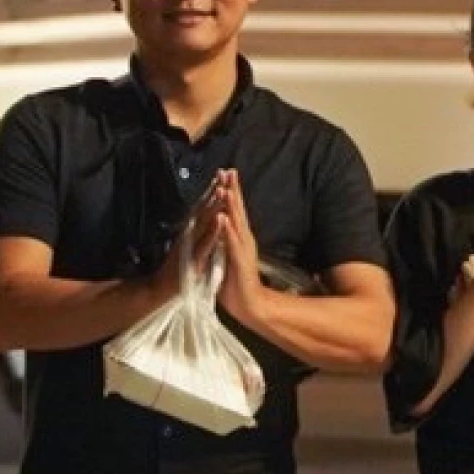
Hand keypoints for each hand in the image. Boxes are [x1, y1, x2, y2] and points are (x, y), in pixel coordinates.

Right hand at [155, 179, 225, 302]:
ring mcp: (190, 245)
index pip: (203, 208)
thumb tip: (200, 218)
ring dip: (214, 205)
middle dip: (215, 191)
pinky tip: (222, 218)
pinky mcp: (193, 258)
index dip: (213, 191)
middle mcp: (189, 234)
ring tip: (224, 189)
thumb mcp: (186, 247)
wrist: (159, 290)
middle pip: (204, 208)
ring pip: (205, 222)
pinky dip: (214, 230)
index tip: (223, 175)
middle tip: (224, 172)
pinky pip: (206, 242)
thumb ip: (193, 233)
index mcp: (190, 231)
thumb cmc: (175, 270)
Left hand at [210, 172, 264, 319]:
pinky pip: (231, 242)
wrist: (249, 304)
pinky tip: (223, 217)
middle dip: (233, 189)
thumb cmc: (237, 282)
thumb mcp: (229, 255)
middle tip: (229, 170)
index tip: (226, 174)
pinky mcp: (239, 260)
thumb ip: (228, 241)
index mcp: (239, 237)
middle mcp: (243, 239)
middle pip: (238, 210)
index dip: (231, 192)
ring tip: (227, 187)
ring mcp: (242, 249)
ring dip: (231, 204)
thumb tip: (224, 226)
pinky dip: (227, 229)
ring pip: (236, 222)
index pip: (235, 211)